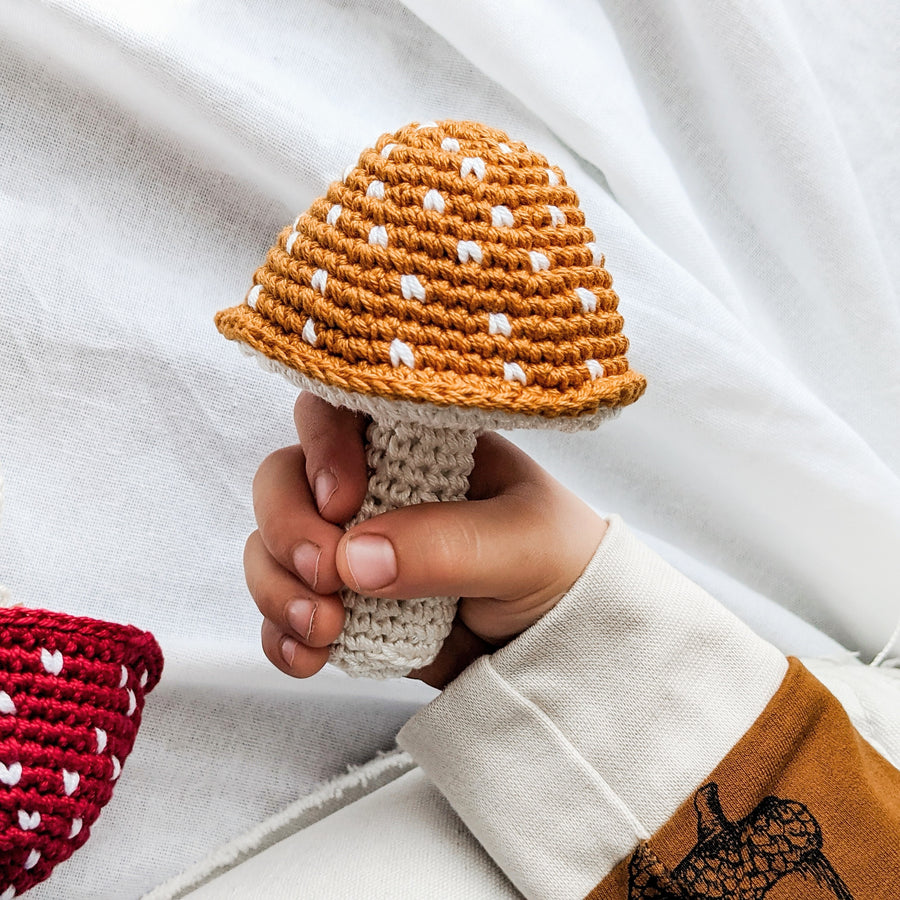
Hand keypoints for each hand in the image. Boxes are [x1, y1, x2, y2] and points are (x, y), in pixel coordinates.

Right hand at [244, 394, 606, 687]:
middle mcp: (378, 484)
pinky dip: (279, 632)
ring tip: (322, 630)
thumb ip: (448, 546)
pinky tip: (306, 657)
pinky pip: (283, 607)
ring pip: (272, 543)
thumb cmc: (561, 567)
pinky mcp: (346, 602)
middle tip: (323, 575)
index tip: (343, 503)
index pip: (343, 409)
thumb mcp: (525, 546)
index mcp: (423, 441)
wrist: (566, 645)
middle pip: (286, 476)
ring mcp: (356, 546)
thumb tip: (354, 559)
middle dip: (287, 526)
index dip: (322, 445)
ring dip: (277, 586)